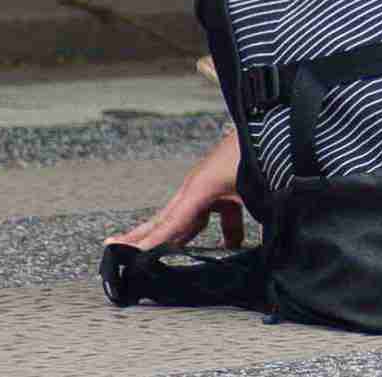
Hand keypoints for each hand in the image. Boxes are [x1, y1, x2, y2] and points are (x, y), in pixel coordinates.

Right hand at [104, 126, 244, 251]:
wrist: (269, 125)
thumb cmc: (257, 151)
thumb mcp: (252, 187)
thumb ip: (247, 221)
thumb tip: (250, 247)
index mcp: (198, 189)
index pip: (168, 224)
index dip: (148, 243)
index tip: (127, 256)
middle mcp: (197, 189)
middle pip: (165, 220)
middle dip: (141, 236)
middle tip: (112, 248)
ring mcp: (210, 188)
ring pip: (189, 219)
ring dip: (177, 238)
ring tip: (160, 257)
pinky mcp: (226, 187)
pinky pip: (216, 216)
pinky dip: (221, 233)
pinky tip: (230, 248)